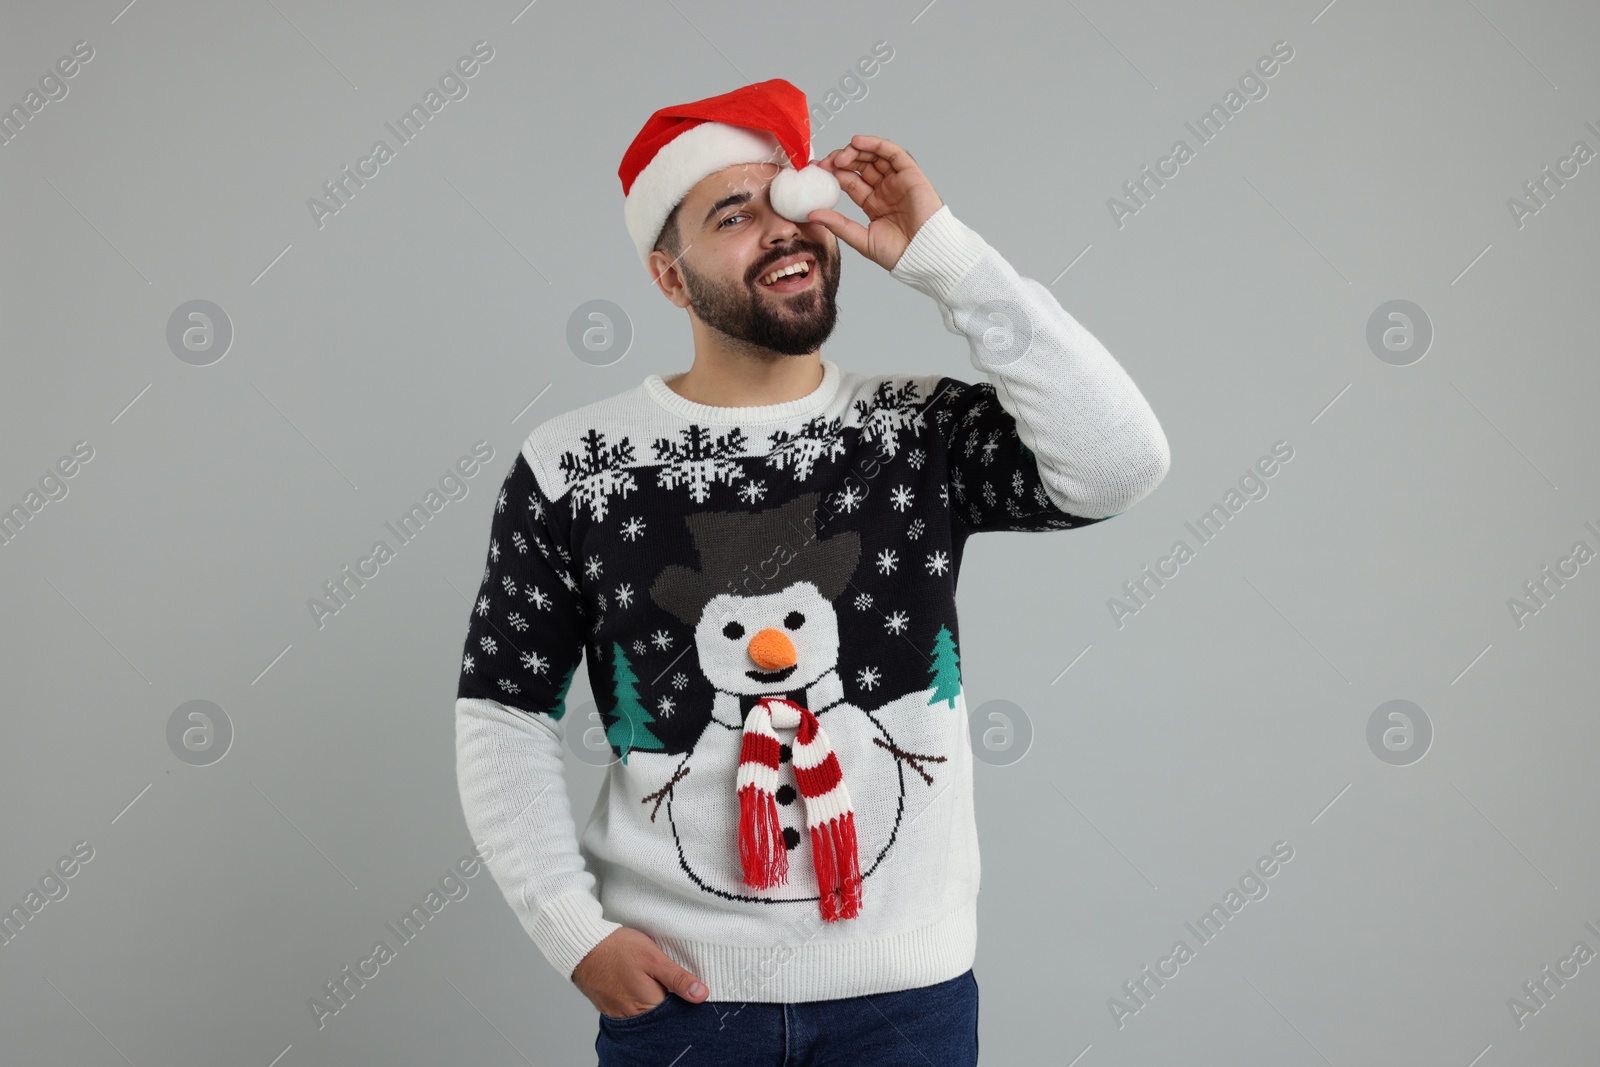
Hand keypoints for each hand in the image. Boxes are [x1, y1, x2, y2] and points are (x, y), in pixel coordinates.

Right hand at [571, 927, 709, 1018]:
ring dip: (652, 1000)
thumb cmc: (617, 948)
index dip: (684, 1002)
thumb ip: (678, 978)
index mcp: (648, 1006)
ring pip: (645, 1013)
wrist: (581, 945)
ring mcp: (618, 1014)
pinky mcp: (609, 1008)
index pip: (676, 1014)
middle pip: (660, 1016)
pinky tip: (638, 984)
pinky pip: (629, 1010)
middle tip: (666, 979)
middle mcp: (632, 1016)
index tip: (687, 988)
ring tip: (652, 980)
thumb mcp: (653, 957)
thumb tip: (701, 995)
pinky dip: (636, 1000)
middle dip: (668, 1001)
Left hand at [808, 135, 944, 271]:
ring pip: (874, 156)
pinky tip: (858, 142)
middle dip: (841, 160)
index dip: (833, 173)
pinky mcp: (911, 174)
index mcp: (873, 204)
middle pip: (860, 165)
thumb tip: (812, 214)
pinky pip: (893, 153)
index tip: (816, 170)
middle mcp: (885, 189)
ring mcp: (898, 181)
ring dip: (856, 151)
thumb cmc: (899, 253)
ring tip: (841, 156)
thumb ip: (838, 225)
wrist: (924, 255)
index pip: (850, 181)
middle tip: (826, 163)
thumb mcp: (861, 239)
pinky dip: (876, 144)